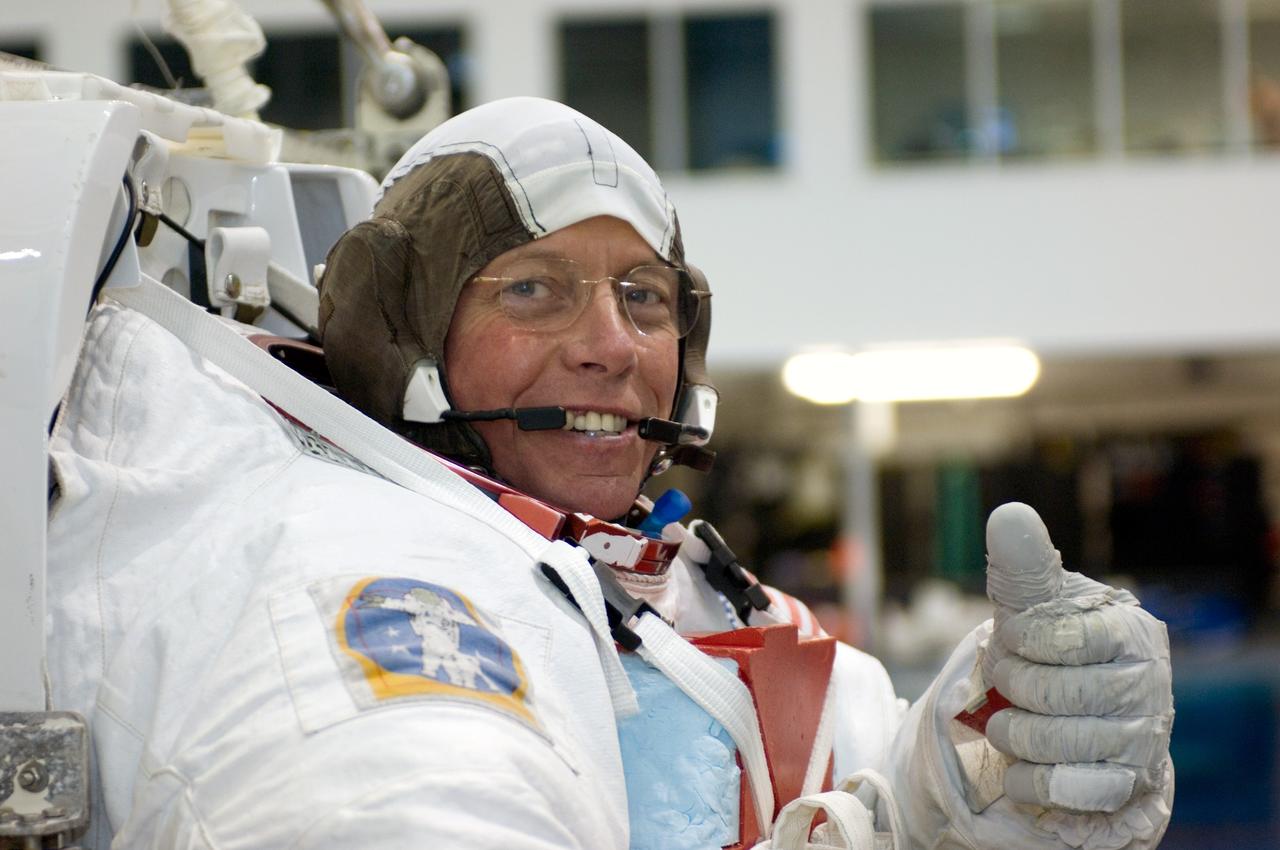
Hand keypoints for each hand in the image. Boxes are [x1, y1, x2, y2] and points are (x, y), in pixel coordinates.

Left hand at [982, 503, 1172, 817]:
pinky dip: (1025, 777)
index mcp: (1129, 630)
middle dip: (1010, 685)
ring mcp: (1139, 739)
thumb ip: (1023, 563)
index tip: (1012, 637)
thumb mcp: (1037, 602)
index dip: (1019, 640)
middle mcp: (1147, 685)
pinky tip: (1022, 762)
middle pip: (1049, 692)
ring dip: (1010, 732)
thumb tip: (1008, 514)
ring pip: (1049, 741)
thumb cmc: (1053, 645)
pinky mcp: (1124, 785)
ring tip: (1010, 720)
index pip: (1060, 635)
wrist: (1084, 714)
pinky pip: (1059, 788)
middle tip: (1009, 680)